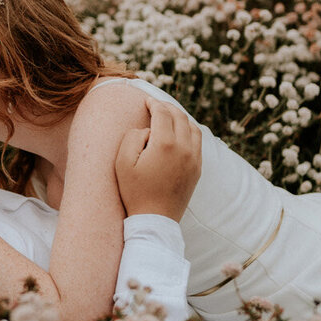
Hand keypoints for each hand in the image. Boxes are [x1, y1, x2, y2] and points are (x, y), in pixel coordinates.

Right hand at [115, 100, 200, 221]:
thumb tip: (148, 130)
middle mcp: (184, 148)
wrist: (155, 220)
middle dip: (167, 107)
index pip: (162, 113)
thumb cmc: (134, 192)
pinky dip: (189, 131)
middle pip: (179, 116)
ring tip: (168, 116)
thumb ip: (133, 137)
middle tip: (156, 105)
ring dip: (180, 117)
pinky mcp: (197, 169)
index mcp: (165, 144)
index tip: (146, 101)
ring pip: (192, 127)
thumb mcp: (122, 163)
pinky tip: (180, 132)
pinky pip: (198, 142)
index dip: (154, 104)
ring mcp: (194, 159)